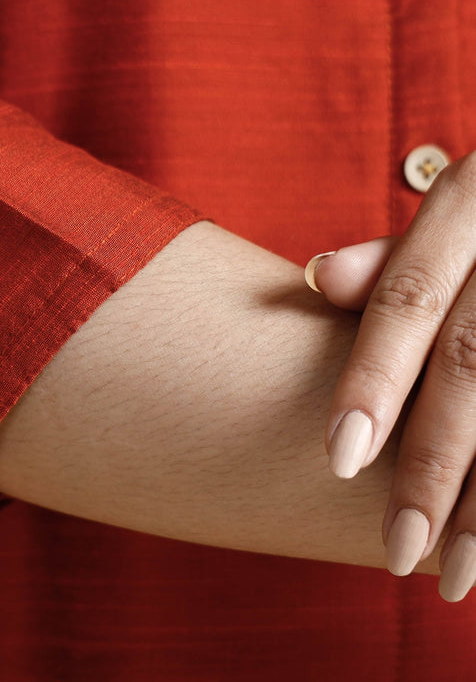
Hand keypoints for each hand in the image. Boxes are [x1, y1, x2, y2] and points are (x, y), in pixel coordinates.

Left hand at [307, 156, 475, 600]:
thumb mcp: (458, 210)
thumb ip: (392, 256)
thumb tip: (317, 278)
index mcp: (474, 199)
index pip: (410, 298)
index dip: (374, 378)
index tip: (337, 460)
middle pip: (473, 366)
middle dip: (434, 465)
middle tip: (395, 550)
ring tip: (457, 577)